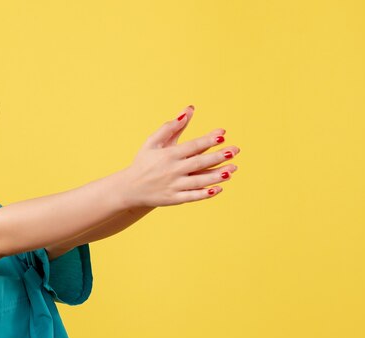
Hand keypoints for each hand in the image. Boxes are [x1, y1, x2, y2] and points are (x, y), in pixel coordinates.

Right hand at [122, 105, 239, 207]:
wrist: (130, 188)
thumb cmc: (144, 162)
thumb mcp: (152, 142)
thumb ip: (170, 127)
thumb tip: (188, 111)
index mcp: (168, 155)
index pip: (191, 146)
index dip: (207, 141)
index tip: (222, 136)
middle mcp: (172, 170)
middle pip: (199, 162)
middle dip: (218, 157)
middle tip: (234, 151)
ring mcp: (173, 186)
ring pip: (199, 181)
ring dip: (216, 175)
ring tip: (232, 170)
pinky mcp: (174, 199)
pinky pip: (192, 196)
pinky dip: (205, 193)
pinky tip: (218, 188)